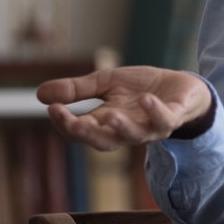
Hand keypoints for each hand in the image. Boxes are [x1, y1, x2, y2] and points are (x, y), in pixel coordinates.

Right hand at [37, 66, 212, 150]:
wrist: (183, 87)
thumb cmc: (142, 88)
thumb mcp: (106, 83)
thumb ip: (78, 90)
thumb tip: (40, 94)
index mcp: (107, 123)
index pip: (81, 130)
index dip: (66, 123)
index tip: (52, 108)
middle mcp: (128, 131)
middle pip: (104, 141)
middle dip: (87, 133)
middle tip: (73, 122)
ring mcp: (151, 127)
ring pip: (135, 136)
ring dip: (121, 127)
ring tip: (110, 114)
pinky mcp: (173, 118)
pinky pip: (164, 120)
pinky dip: (156, 111)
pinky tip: (147, 99)